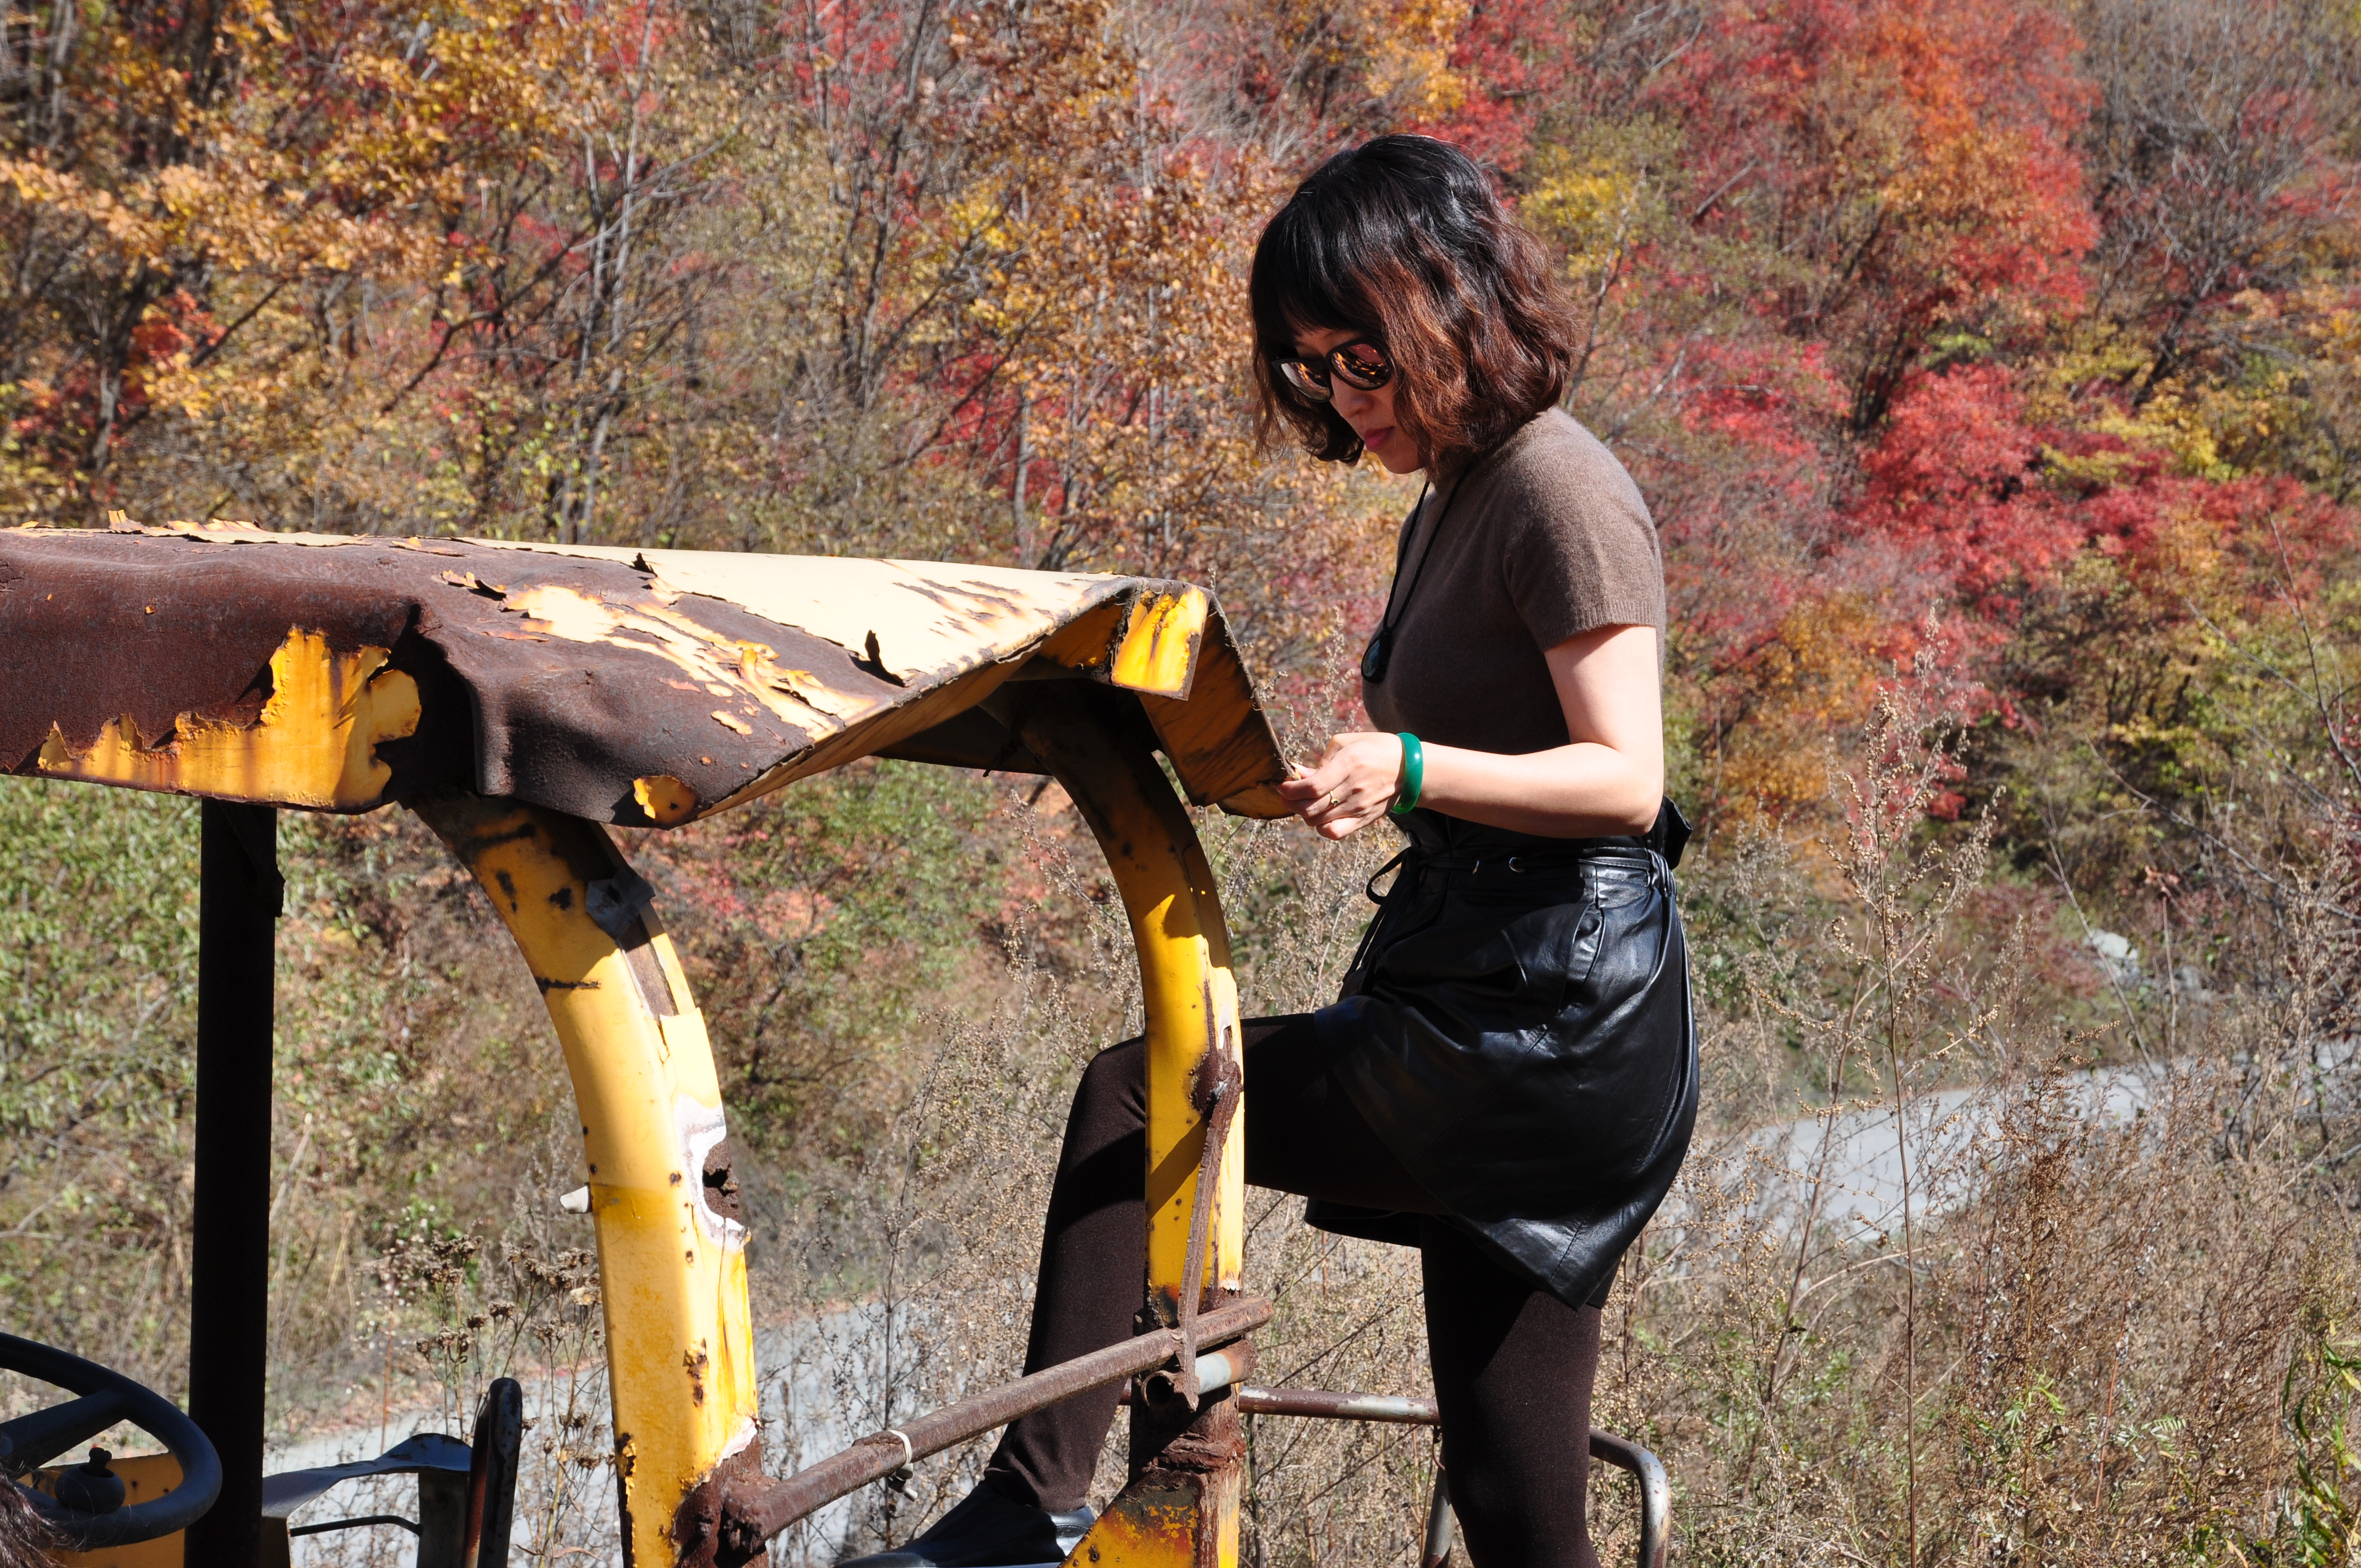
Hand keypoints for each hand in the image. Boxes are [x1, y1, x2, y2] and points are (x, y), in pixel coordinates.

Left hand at [1276, 732, 1404, 840]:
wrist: (1410, 768)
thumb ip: (1321, 760)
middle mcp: (1353, 788)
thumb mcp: (1347, 743)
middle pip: (1310, 808)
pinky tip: (1320, 815)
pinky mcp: (1364, 819)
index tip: (1283, 785)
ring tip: (1303, 801)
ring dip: (1303, 813)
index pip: (1312, 787)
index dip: (1290, 790)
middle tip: (1288, 794)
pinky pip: (1334, 833)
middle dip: (1291, 802)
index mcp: (1349, 764)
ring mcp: (1359, 807)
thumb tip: (1299, 775)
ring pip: (1318, 821)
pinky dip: (1320, 827)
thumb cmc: (1376, 748)